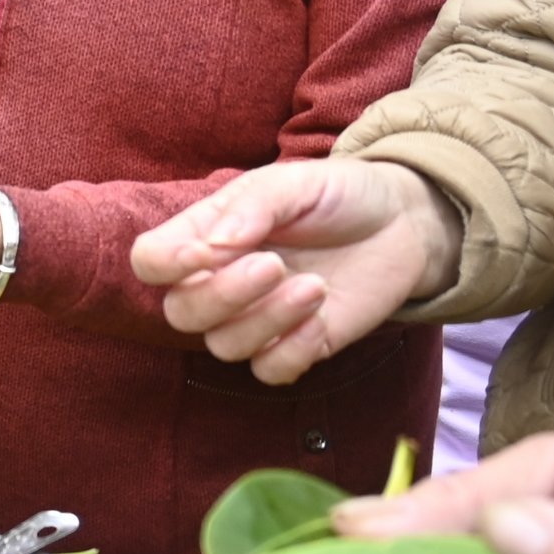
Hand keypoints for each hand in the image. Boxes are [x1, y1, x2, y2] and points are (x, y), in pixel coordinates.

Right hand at [129, 157, 464, 384]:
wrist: (404, 222)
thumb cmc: (337, 195)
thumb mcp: (294, 183)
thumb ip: (251, 208)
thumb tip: (211, 247)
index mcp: (206, 235)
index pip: (150, 261)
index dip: (165, 265)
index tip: (206, 253)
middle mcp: (220, 281)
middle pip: (181, 314)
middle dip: (224, 296)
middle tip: (276, 265)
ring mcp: (257, 318)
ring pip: (225, 346)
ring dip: (268, 321)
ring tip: (315, 287)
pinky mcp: (296, 345)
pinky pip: (269, 370)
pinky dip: (292, 350)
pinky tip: (321, 318)